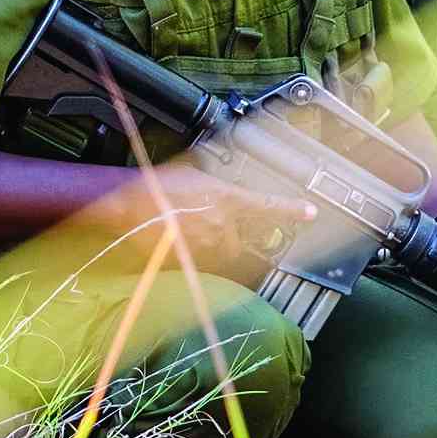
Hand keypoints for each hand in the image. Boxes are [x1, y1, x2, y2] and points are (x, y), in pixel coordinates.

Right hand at [154, 164, 317, 283]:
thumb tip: (210, 181)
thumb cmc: (153, 189)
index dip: (291, 209)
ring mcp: (208, 249)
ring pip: (221, 254)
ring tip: (185, 232)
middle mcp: (224, 228)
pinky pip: (199, 263)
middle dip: (231, 236)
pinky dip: (189, 255)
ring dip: (210, 246)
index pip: (268, 205)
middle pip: (241, 240)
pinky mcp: (190, 266)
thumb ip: (207, 178)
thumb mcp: (187, 171)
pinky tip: (173, 244)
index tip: (309, 213)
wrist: (127, 214)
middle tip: (208, 224)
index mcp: (227, 200)